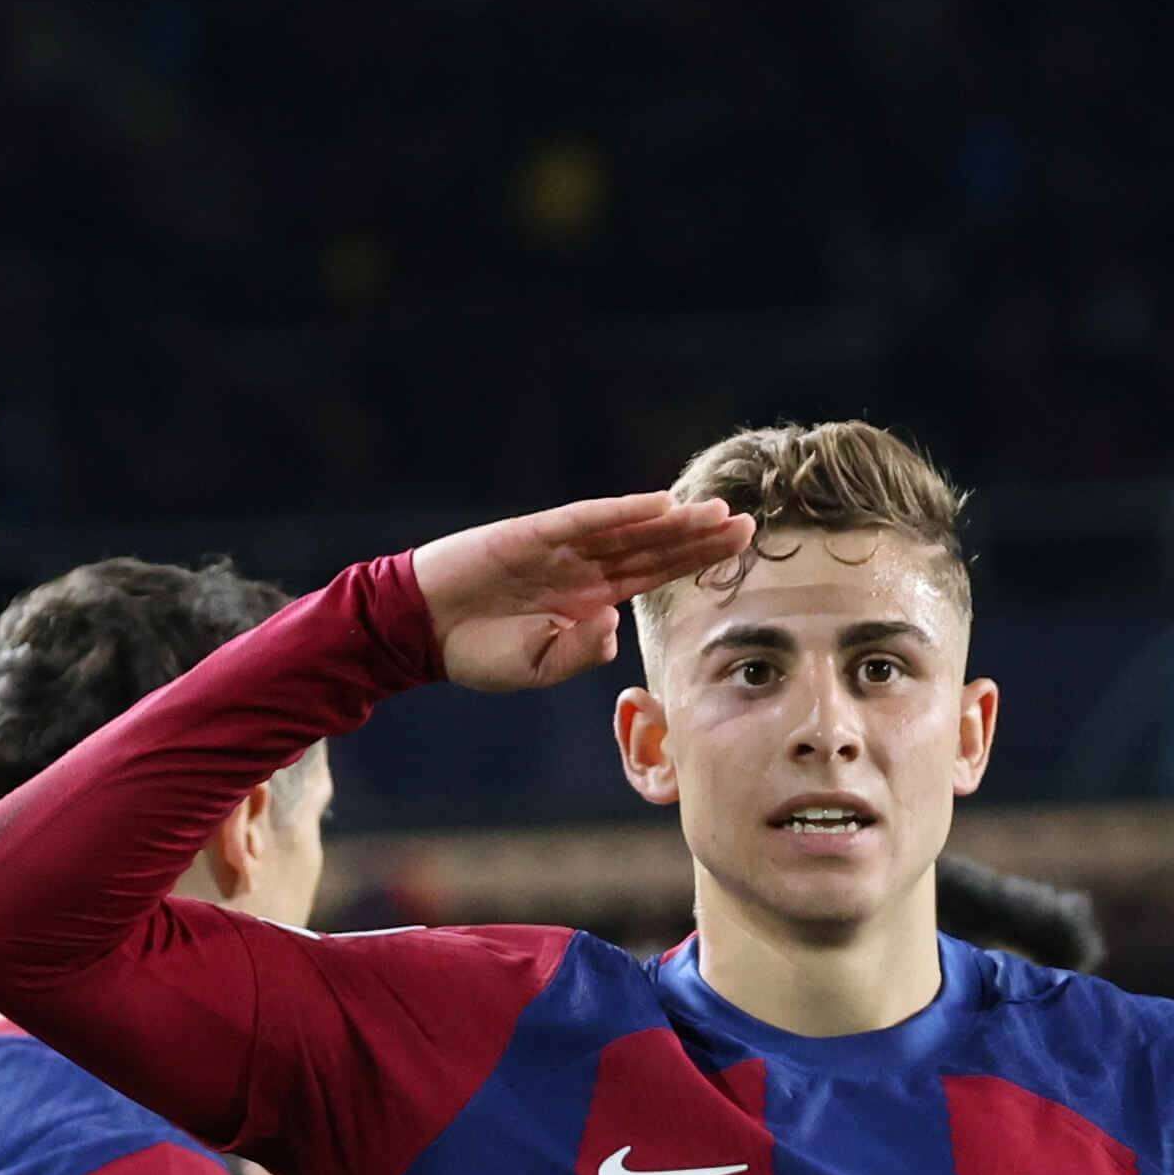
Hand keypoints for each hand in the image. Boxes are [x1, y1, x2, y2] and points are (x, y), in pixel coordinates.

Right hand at [404, 490, 757, 691]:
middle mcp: (584, 568)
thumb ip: (580, 651)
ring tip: (719, 513)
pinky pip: (585, 521)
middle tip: (751, 524)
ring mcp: (561, 548)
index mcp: (590, 599)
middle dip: (701, 536)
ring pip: (629, 530)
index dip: (697, 561)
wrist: (422, 631)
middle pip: (654, 548)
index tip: (740, 550)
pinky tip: (658, 506)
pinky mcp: (533, 534)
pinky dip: (621, 512)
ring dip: (673, 522)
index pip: (655, 574)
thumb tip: (613, 625)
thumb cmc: (478, 652)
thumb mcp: (538, 668)